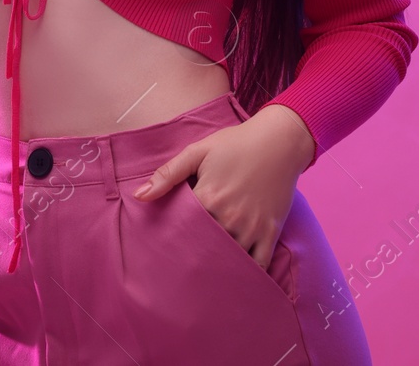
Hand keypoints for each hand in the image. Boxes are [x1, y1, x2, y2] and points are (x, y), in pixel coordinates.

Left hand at [132, 103, 315, 270]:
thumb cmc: (235, 143)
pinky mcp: (271, 231)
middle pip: (204, 249)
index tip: (162, 249)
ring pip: (230, 260)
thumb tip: (139, 196)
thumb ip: (168, 174)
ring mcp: (252, 227)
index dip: (172, 240)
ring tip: (203, 278)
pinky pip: (259, 264)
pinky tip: (234, 278)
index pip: (182, 230)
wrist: (280, 141)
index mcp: (208, 197)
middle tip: (179, 270)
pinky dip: (247, 273)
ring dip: (217, 268)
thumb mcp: (198, 151)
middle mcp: (229, 217)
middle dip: (192, 258)